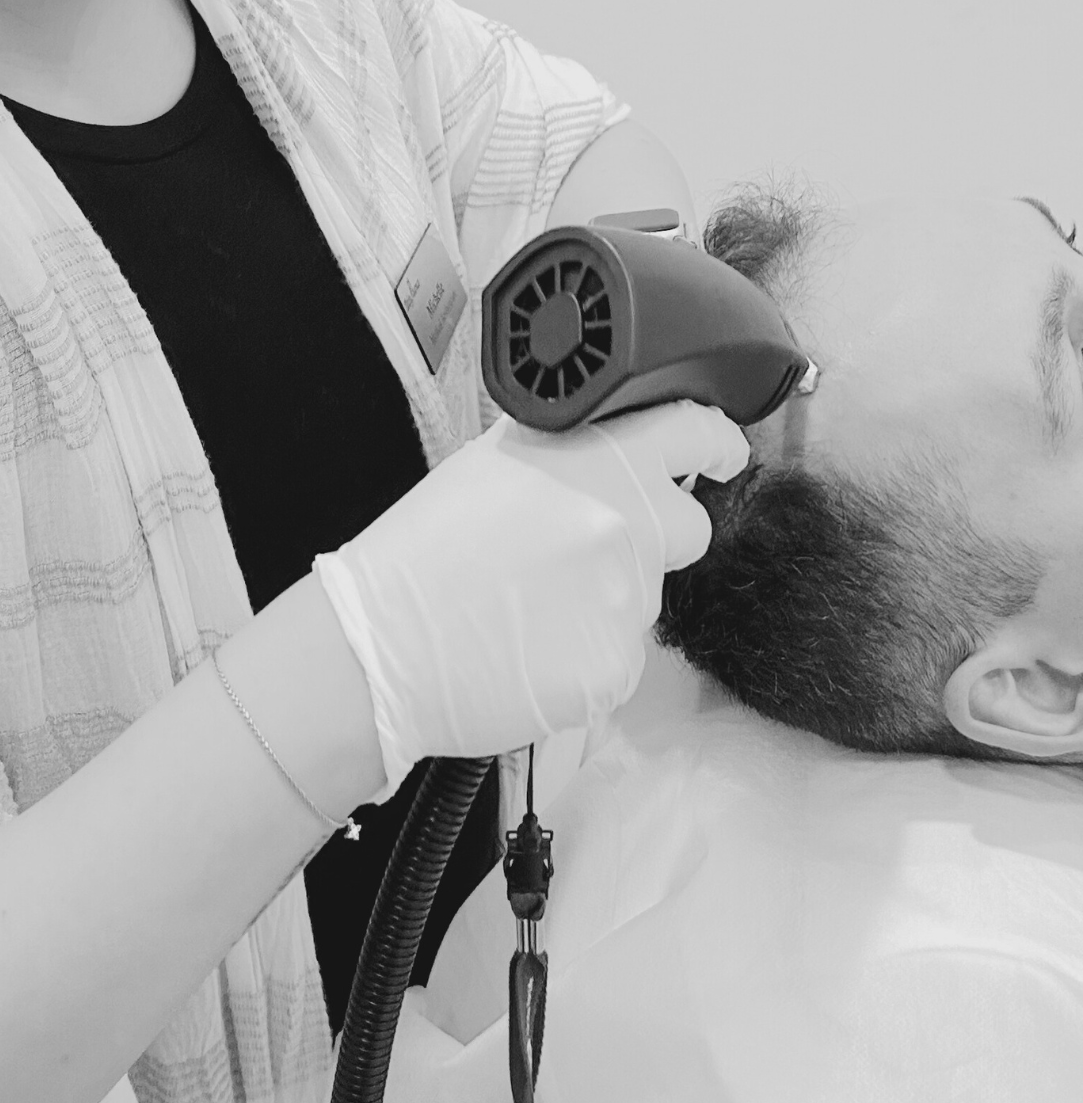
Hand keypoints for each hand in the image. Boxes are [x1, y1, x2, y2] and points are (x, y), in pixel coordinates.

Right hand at [312, 400, 748, 793]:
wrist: (380, 644)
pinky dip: (584, 654)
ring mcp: (628, 602)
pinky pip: (619, 657)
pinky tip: (529, 647)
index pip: (697, 432)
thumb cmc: (422, 548)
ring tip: (527, 606)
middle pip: (690, 528)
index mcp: (599, 458)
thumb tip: (613, 451)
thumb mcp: (494, 462)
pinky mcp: (617, 670)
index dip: (719, 444)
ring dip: (604, 600)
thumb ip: (571, 452)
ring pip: (644, 597)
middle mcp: (629, 524)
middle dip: (655, 535)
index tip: (723, 455)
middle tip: (586, 550)